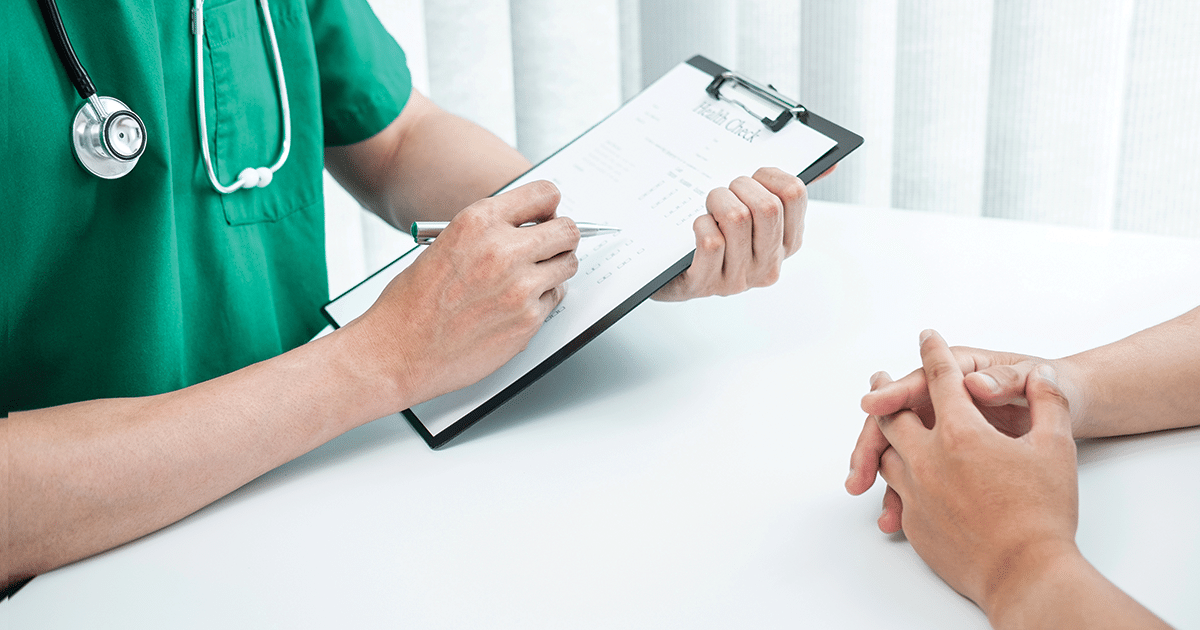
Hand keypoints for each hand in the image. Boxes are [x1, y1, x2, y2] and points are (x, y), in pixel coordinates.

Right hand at [349, 180, 579, 406]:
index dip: (549, 207)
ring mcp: (520, 287)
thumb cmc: (412, 303)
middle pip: (568, 230)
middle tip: (550, 249)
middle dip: (561, 239)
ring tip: (528, 280)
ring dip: (554, 270)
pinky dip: (541, 302)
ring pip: (568, 265)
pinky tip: (513, 307)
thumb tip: (527, 227)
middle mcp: (503, 249)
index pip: (545, 194)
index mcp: (479, 221)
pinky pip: (555, 299)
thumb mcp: (444, 244)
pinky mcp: (528, 320)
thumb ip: (489, 232)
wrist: (398, 351)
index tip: (547, 217)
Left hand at [651, 166, 830, 300]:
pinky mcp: (707, 283)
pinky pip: (711, 241)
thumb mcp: (756, 216)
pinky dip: (701, 224)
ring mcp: (739, 278)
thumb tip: (830, 165)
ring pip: (737, 220)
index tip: (753, 177)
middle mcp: (768, 264)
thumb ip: (788, 192)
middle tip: (726, 190)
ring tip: (710, 206)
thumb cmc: (721, 237)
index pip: (795, 194)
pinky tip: (699, 228)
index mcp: (788, 242)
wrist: (675, 275)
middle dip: (740, 186)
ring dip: (717, 200)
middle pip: (768, 207)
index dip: (769, 175)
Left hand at [874, 330, 1079, 615]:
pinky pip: (895, 492)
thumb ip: (1048, 403)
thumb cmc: (1045, 511)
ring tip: (880, 423)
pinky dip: (893, 477)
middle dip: (886, 391)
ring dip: (882, 435)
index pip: (940, 379)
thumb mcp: (1057, 447)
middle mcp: (927, 458)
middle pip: (893, 415)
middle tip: (879, 379)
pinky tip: (895, 475)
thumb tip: (1043, 376)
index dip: (934, 353)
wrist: (1026, 572)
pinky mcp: (914, 522)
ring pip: (886, 453)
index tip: (926, 337)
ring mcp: (916, 492)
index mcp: (961, 432)